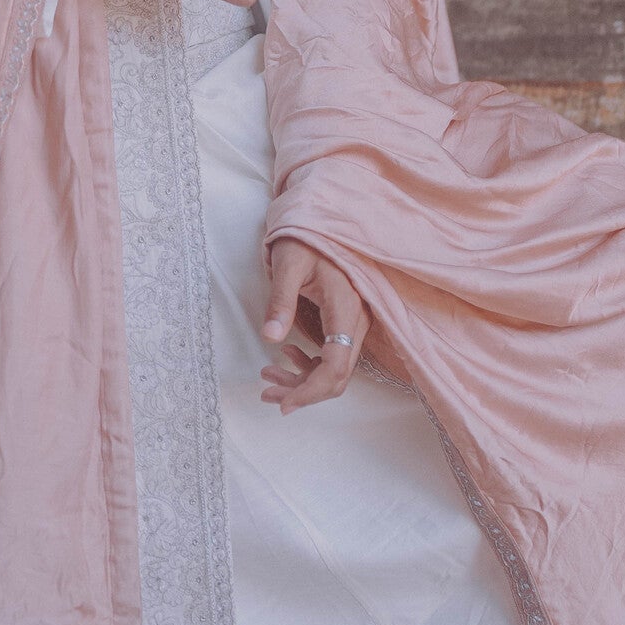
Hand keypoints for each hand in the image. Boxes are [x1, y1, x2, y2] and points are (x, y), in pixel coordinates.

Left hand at [259, 240, 368, 413]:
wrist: (322, 220)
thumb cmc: (305, 238)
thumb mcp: (288, 264)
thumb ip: (281, 300)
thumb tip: (270, 337)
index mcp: (345, 308)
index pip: (337, 365)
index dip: (312, 391)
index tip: (284, 404)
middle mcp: (357, 321)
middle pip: (337, 375)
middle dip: (303, 391)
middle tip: (267, 394)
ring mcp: (355, 323)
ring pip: (334, 368)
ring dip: (303, 380)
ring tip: (268, 376)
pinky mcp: (347, 323)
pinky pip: (333, 355)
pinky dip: (309, 364)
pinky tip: (286, 354)